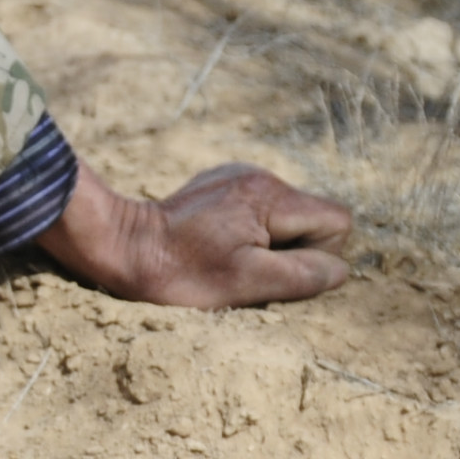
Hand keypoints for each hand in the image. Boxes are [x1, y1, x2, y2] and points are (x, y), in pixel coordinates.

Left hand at [31, 161, 351, 309]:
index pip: (335, 221)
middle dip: (291, 249)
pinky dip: (247, 231)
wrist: (121, 245)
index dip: (317, 254)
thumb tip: (338, 271)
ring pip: (286, 216)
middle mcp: (260, 176)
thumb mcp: (247, 283)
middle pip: (312, 217)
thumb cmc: (181, 272)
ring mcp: (239, 176)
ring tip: (227, 256)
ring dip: (268, 243)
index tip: (274, 268)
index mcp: (271, 196)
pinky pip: (259, 210)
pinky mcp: (221, 183)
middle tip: (246, 266)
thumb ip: (302, 274)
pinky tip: (216, 243)